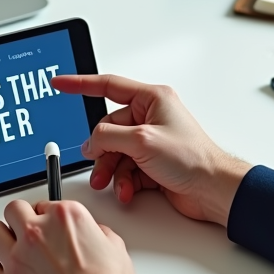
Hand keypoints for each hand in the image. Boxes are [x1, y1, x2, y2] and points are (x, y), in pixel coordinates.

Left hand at [0, 200, 142, 273]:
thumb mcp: (115, 248)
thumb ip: (98, 233)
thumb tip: (92, 234)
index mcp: (65, 217)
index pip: (45, 204)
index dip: (48, 216)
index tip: (50, 225)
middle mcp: (38, 232)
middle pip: (14, 209)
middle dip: (21, 218)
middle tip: (28, 230)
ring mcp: (19, 257)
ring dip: (0, 237)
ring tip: (10, 246)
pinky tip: (1, 269)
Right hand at [52, 75, 251, 227]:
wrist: (213, 190)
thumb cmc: (193, 158)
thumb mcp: (142, 141)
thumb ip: (108, 137)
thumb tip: (91, 142)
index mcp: (151, 99)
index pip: (107, 86)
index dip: (80, 84)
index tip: (59, 83)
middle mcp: (150, 117)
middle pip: (108, 128)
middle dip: (102, 150)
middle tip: (97, 163)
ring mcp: (151, 141)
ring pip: (114, 152)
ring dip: (111, 169)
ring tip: (112, 182)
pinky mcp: (152, 163)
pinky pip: (125, 168)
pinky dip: (123, 180)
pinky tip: (128, 189)